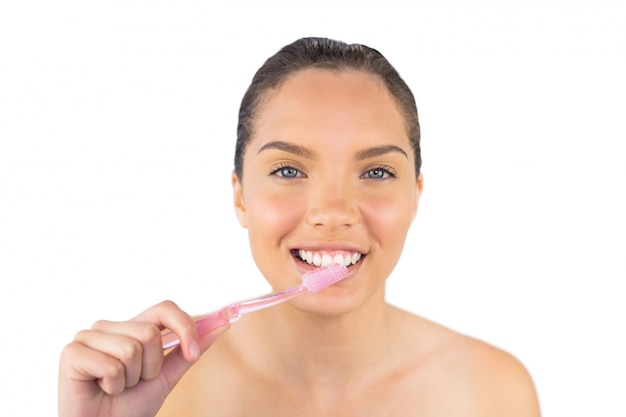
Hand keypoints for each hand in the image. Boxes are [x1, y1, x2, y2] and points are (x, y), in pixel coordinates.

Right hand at [58, 300, 227, 416]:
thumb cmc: (130, 405)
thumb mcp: (167, 376)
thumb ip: (190, 349)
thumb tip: (222, 323)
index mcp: (132, 327)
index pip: (165, 308)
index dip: (184, 328)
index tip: (193, 354)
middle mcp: (110, 326)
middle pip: (150, 332)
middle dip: (151, 367)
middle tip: (134, 382)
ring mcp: (89, 336)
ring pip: (132, 347)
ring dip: (131, 378)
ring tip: (116, 387)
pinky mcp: (72, 352)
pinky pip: (111, 365)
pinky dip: (113, 385)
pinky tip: (101, 389)